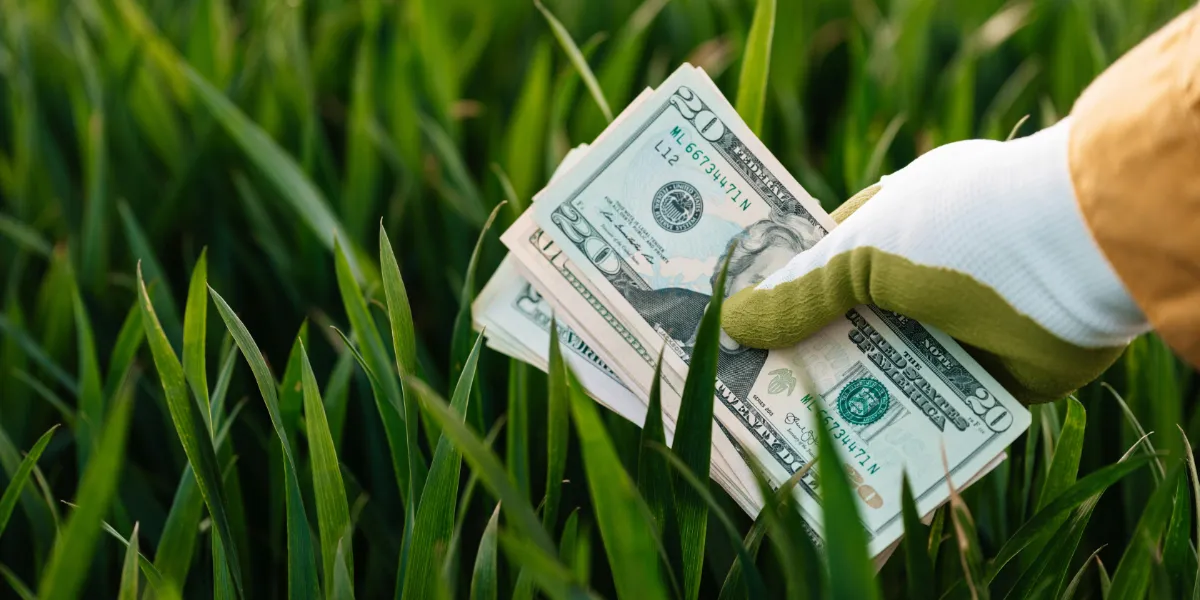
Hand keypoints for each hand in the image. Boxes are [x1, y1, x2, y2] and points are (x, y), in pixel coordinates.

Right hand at [722, 119, 1148, 403]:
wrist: (1077, 261)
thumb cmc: (964, 228)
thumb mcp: (862, 253)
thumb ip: (799, 293)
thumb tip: (731, 321)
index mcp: (902, 217)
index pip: (828, 256)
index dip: (784, 287)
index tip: (738, 322)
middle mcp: (932, 268)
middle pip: (856, 317)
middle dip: (810, 350)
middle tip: (751, 390)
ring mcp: (965, 321)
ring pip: (893, 365)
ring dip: (853, 394)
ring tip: (788, 434)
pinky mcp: (997, 374)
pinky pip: (939, 406)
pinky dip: (906, 426)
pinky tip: (855, 456)